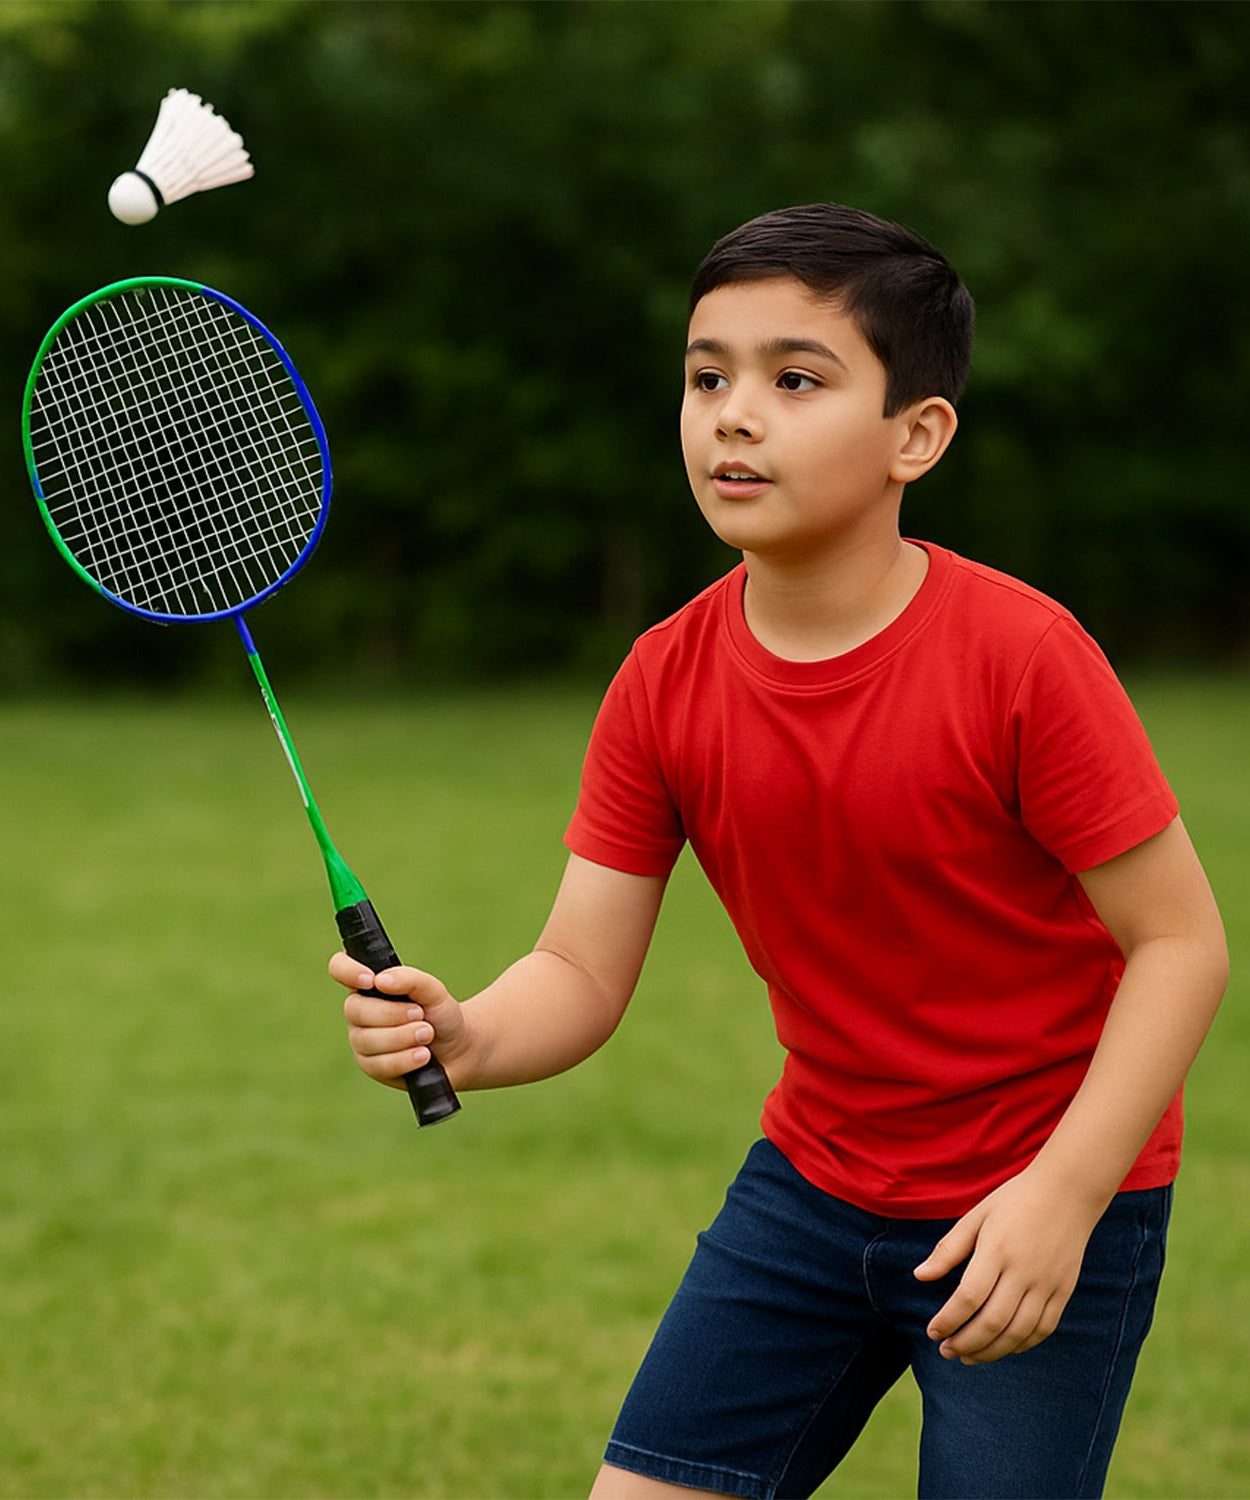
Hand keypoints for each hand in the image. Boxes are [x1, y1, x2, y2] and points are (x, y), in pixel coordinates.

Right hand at [329, 952, 468, 1090]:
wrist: (457, 1049)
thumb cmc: (440, 1014)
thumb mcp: (433, 990)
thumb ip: (410, 979)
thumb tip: (381, 980)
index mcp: (370, 985)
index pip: (340, 967)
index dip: (348, 971)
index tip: (372, 981)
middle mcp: (359, 1011)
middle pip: (356, 1010)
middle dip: (393, 1014)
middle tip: (421, 1015)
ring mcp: (362, 1040)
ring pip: (368, 1040)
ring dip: (404, 1037)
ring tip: (427, 1034)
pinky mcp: (371, 1066)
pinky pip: (379, 1065)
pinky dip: (405, 1059)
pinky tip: (422, 1056)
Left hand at [913, 1165, 1106, 1365]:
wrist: (1068, 1191)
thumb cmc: (1015, 1200)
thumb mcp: (976, 1216)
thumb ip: (949, 1249)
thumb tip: (919, 1276)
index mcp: (997, 1250)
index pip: (969, 1297)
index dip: (948, 1320)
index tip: (932, 1332)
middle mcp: (1024, 1271)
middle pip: (992, 1322)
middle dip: (965, 1343)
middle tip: (946, 1352)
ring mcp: (1047, 1284)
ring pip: (1018, 1332)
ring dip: (991, 1351)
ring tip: (969, 1356)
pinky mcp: (1064, 1291)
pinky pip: (1043, 1329)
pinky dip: (1021, 1344)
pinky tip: (1001, 1347)